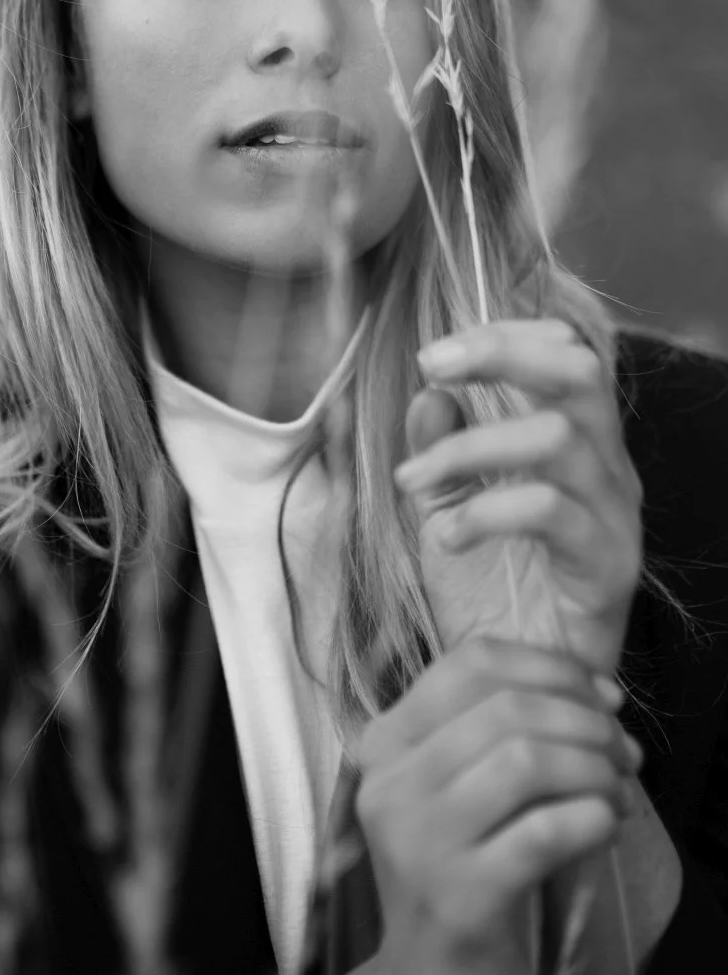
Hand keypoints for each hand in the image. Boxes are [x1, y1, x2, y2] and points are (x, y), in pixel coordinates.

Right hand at [353, 637, 642, 974]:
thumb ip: (500, 724)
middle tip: (623, 752)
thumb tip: (599, 691)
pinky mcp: (461, 895)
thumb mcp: (455, 781)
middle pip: (507, 709)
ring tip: (618, 790)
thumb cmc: (459, 861)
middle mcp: (391, 783)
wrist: (432, 969)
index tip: (601, 695)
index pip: (470, 663)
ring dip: (594, 768)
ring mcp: (421, 840)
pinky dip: (592, 819)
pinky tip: (605, 826)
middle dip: (585, 721)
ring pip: (527, 760)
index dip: (549, 666)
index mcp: (386, 740)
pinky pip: (546, 832)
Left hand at [395, 318, 642, 677]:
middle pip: (581, 372)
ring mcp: (614, 517)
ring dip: (470, 447)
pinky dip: (486, 511)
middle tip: (431, 366)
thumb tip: (430, 394)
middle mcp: (606, 469)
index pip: (568, 353)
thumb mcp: (449, 509)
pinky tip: (445, 534)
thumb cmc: (492, 598)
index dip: (507, 334)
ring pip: (559, 437)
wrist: (521, 692)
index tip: (434, 353)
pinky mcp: (608, 568)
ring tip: (413, 480)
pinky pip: (551, 512)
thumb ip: (443, 451)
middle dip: (503, 353)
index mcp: (578, 444)